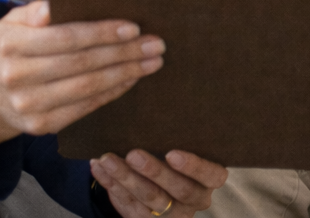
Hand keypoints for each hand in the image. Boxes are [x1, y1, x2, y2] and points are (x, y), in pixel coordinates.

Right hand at [0, 0, 163, 147]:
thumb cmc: (14, 48)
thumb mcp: (14, 22)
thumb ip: (36, 11)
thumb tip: (54, 8)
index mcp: (9, 43)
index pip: (64, 37)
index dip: (101, 33)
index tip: (133, 27)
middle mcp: (16, 76)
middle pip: (81, 63)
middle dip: (123, 52)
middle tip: (155, 43)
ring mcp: (29, 105)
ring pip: (88, 87)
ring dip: (126, 73)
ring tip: (151, 60)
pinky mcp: (42, 125)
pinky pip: (86, 107)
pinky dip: (113, 91)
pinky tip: (131, 78)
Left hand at [91, 149, 227, 217]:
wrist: (163, 189)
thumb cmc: (176, 159)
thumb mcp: (186, 151)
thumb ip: (180, 137)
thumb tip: (159, 102)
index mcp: (209, 181)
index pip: (211, 175)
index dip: (193, 166)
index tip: (172, 153)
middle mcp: (194, 200)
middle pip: (178, 189)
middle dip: (154, 171)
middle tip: (133, 154)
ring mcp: (170, 214)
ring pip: (149, 198)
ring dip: (125, 177)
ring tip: (108, 159)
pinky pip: (126, 204)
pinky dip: (110, 184)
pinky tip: (98, 167)